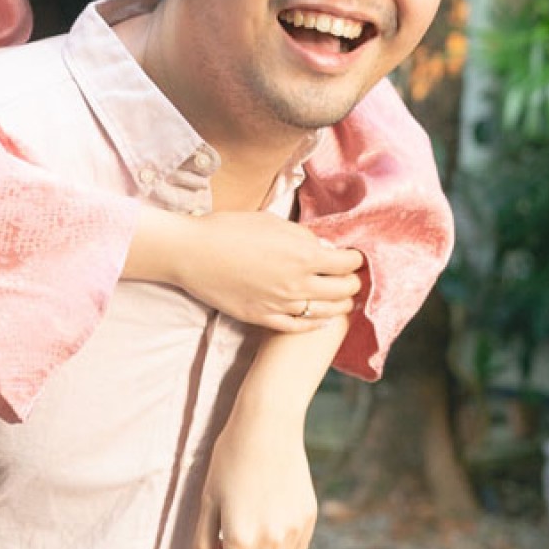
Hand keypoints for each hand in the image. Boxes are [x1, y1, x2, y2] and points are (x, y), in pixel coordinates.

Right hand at [167, 210, 362, 328]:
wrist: (193, 253)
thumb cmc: (229, 229)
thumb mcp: (272, 222)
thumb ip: (303, 236)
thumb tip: (323, 247)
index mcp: (303, 254)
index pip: (347, 263)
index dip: (356, 259)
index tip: (354, 257)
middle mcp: (298, 283)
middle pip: (343, 290)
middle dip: (352, 283)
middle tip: (352, 279)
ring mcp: (281, 304)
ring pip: (326, 312)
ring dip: (340, 306)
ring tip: (344, 300)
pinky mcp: (264, 317)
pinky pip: (299, 326)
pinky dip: (315, 324)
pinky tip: (321, 320)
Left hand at [190, 322, 342, 548]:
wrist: (268, 425)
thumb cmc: (230, 458)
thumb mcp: (208, 499)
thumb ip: (203, 544)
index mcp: (241, 540)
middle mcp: (271, 542)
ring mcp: (294, 531)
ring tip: (255, 522)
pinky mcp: (309, 518)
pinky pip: (297, 548)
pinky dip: (285, 542)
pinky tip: (273, 512)